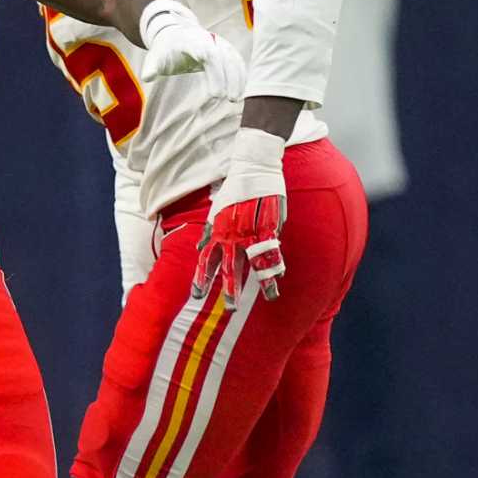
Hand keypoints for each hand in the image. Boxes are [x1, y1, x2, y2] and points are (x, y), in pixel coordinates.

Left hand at [139, 0, 246, 102]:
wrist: (175, 34)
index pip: (204, 50)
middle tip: (223, 97)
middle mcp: (208, 39)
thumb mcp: (154, 56)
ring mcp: (219, 43)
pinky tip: (241, 92)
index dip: (212, 66)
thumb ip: (151, 66)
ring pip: (232, 59)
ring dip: (237, 78)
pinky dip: (241, 75)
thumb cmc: (165, 49)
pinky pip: (237, 61)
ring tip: (235, 99)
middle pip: (221, 56)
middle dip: (224, 76)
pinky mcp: (226, 50)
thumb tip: (147, 77)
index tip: (215, 87)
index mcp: (190, 40)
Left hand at [192, 126, 287, 303]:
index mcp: (218, 231)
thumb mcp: (215, 211)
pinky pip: (275, 249)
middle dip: (229, 289)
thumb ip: (209, 232)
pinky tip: (282, 276)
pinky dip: (278, 262)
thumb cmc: (234, 190)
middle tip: (230, 309)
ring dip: (264, 282)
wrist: (254, 168)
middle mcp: (233, 235)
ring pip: (257, 262)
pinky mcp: (270, 225)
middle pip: (230, 268)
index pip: (206, 260)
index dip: (201, 278)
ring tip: (270, 298)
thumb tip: (198, 248)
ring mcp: (252, 232)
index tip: (196, 295)